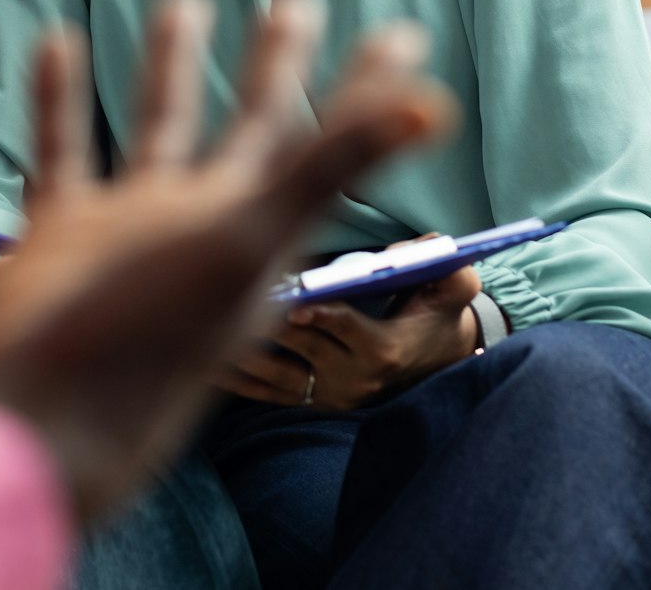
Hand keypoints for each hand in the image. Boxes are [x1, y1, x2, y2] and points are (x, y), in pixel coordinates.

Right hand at [0, 0, 457, 521]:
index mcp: (252, 227)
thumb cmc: (149, 343)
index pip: (325, 144)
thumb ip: (328, 170)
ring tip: (184, 1)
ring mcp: (125, 227)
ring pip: (155, 129)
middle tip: (295, 1)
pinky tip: (57, 38)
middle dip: (274, 67)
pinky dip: (59, 97)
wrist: (39, 423)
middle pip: (248, 129)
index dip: (367, 92)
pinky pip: (62, 149)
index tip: (404, 33)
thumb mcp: (246, 241)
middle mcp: (196, 221)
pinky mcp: (57, 235)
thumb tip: (436, 103)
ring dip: (169, 69)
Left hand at [217, 257, 480, 411]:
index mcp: (384, 349)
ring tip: (201, 320)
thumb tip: (427, 249)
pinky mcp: (306, 400)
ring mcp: (326, 393)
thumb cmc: (436, 314)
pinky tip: (197, 354)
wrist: (434, 362)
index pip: (350, 331)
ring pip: (275, 373)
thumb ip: (448, 270)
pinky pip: (262, 393)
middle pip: (303, 347)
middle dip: (268, 320)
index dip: (324, 314)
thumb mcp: (453, 291)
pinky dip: (231, 376)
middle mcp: (352, 379)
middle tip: (230, 291)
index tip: (297, 298)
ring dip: (239, 349)